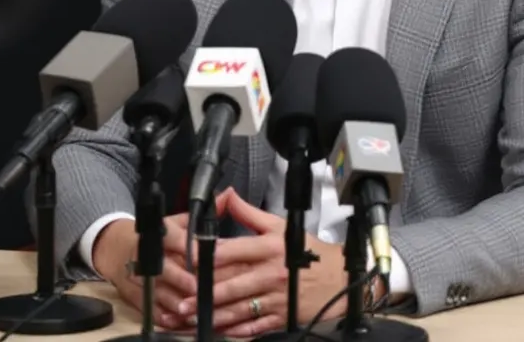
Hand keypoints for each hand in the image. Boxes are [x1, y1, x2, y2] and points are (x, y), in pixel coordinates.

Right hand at [93, 191, 238, 330]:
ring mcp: (138, 277)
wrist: (115, 249)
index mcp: (157, 234)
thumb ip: (200, 216)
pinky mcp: (134, 296)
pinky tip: (181, 321)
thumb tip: (227, 196)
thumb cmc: (153, 237)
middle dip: (183, 280)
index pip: (173, 239)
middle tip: (200, 288)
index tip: (202, 255)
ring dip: (177, 302)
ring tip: (195, 310)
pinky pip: (151, 309)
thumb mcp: (172, 222)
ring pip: (158, 292)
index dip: (187, 247)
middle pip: (165, 269)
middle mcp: (145, 256)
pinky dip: (166, 317)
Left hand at [177, 189, 349, 337]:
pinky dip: (236, 331)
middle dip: (205, 293)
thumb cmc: (310, 252)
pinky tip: (219, 331)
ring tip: (191, 318)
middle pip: (233, 284)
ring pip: (240, 308)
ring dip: (214, 315)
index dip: (211, 256)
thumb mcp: (281, 226)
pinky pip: (255, 326)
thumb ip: (249, 213)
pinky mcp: (281, 317)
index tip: (189, 260)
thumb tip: (226, 195)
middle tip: (181, 300)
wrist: (342, 280)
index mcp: (268, 249)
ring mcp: (275, 299)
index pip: (234, 251)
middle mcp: (270, 274)